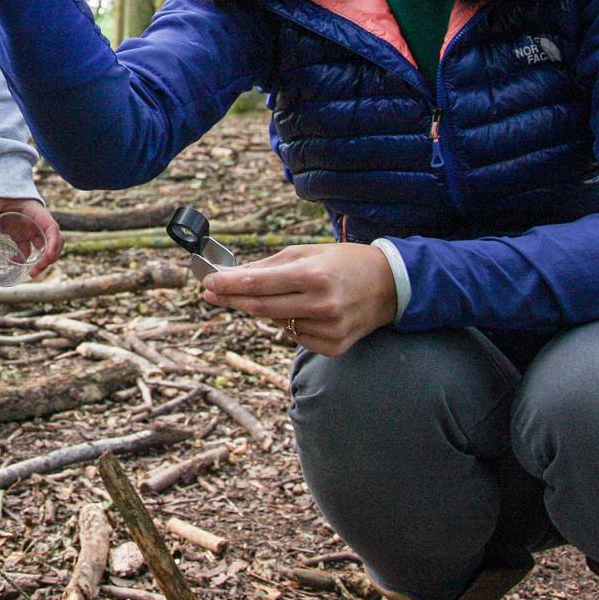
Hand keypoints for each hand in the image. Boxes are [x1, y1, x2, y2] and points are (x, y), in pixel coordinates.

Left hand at [0, 194, 62, 275]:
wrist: (0, 190)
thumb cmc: (1, 193)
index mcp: (37, 212)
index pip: (52, 228)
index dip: (53, 244)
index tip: (47, 258)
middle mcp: (38, 223)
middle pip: (54, 241)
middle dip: (49, 258)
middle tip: (36, 271)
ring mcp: (32, 230)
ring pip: (44, 248)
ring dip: (41, 262)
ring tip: (31, 274)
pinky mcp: (23, 236)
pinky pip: (29, 251)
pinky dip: (25, 260)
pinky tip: (13, 263)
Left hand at [200, 242, 398, 355]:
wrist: (390, 285)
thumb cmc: (344, 262)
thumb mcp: (308, 252)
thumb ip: (270, 266)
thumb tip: (232, 276)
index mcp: (313, 275)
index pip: (259, 283)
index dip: (229, 285)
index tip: (208, 283)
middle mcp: (321, 304)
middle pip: (261, 308)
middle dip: (232, 300)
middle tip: (211, 294)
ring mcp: (329, 329)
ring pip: (277, 324)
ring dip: (267, 310)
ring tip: (282, 295)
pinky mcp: (335, 346)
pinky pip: (296, 337)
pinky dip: (291, 324)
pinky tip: (305, 311)